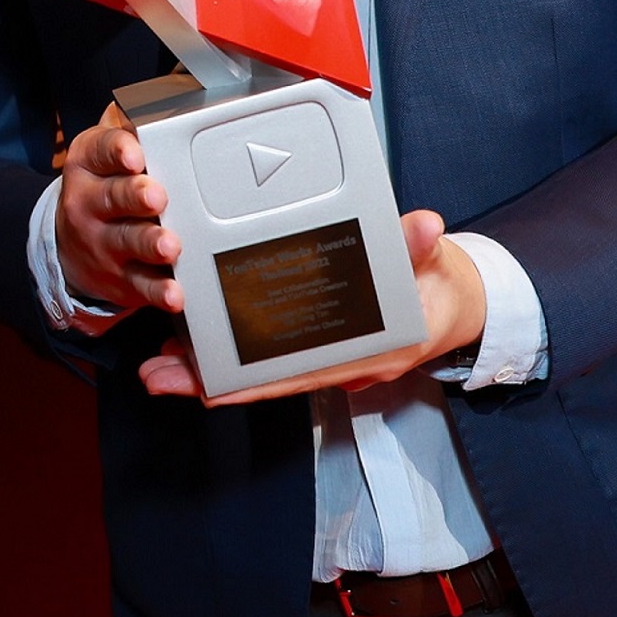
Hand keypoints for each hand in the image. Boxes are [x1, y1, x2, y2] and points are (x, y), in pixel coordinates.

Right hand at [56, 101, 182, 316]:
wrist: (69, 247)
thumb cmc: (102, 186)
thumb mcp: (103, 151)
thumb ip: (129, 124)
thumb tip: (174, 88)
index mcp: (87, 164)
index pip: (99, 151)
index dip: (117, 150)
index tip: (134, 152)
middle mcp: (89, 203)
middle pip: (112, 197)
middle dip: (134, 196)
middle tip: (156, 195)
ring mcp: (103, 243)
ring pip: (127, 241)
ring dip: (149, 242)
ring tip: (169, 245)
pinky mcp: (120, 278)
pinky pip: (141, 286)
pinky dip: (159, 291)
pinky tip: (175, 294)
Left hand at [139, 210, 486, 403]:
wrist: (460, 303)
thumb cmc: (443, 286)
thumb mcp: (436, 266)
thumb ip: (420, 249)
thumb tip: (423, 227)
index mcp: (366, 350)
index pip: (298, 373)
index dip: (252, 384)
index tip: (206, 390)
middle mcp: (339, 361)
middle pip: (265, 377)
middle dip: (210, 379)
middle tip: (156, 374)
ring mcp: (325, 353)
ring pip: (258, 367)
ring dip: (209, 365)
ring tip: (157, 361)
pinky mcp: (315, 337)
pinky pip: (267, 349)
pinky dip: (230, 346)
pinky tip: (191, 335)